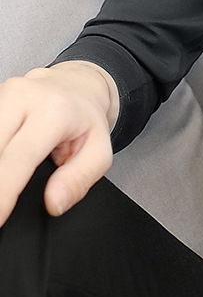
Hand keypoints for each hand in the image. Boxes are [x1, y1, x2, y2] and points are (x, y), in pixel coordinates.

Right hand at [0, 60, 118, 226]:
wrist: (77, 86)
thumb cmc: (85, 120)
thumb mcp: (100, 151)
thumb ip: (79, 179)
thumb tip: (53, 203)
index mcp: (55, 111)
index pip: (20, 157)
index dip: (4, 191)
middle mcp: (23, 97)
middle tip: (0, 210)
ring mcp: (2, 94)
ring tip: (3, 193)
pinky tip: (0, 170)